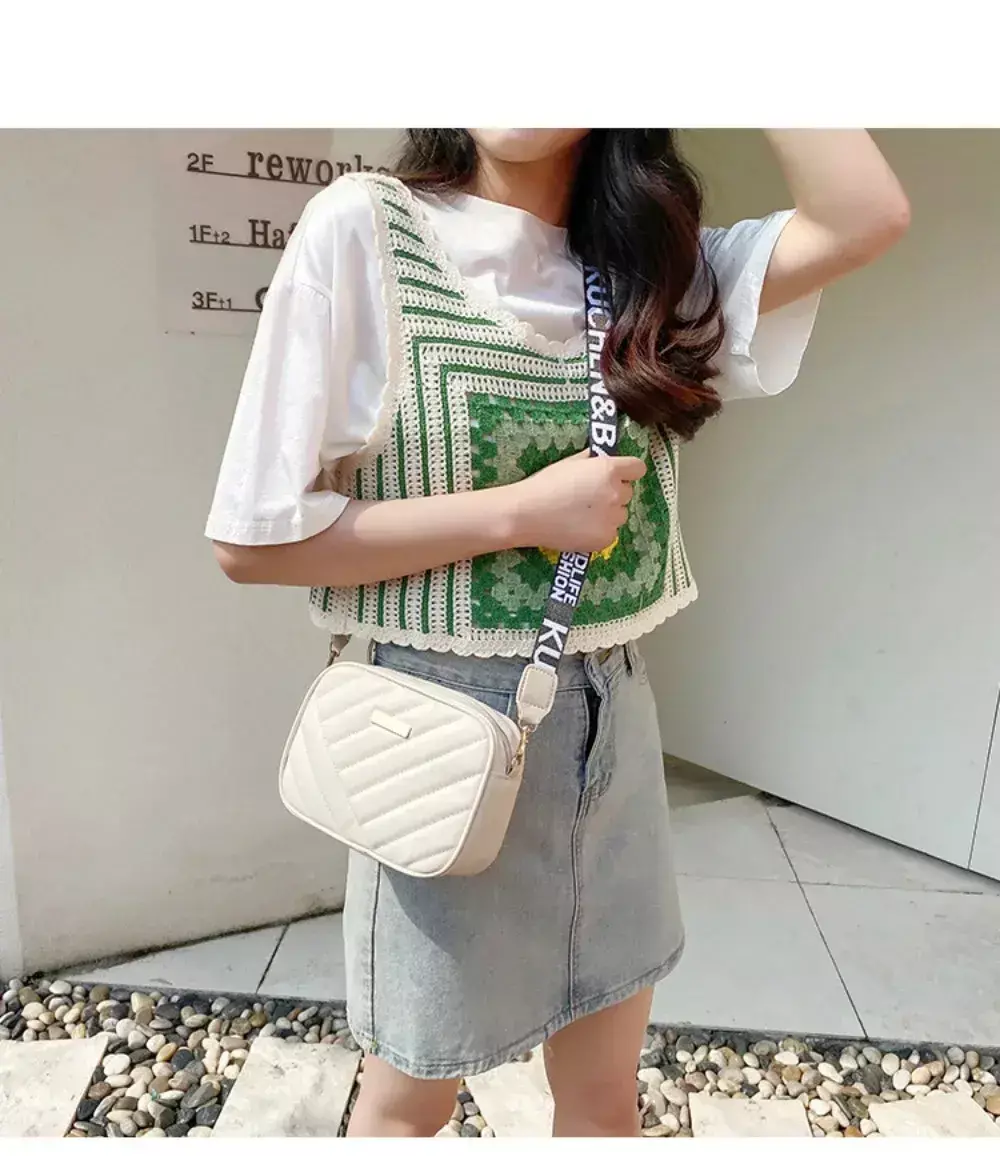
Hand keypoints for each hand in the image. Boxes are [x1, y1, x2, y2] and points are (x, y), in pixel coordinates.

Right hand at [508, 451, 646, 553]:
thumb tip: (603, 457)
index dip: (628, 472)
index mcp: (609, 470)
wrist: (527, 515)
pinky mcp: (606, 538)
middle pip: (628, 492)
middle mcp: (616, 493)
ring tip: (582, 515)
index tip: (618, 476)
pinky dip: (599, 531)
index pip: (638, 468)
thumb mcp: (569, 463)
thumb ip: (592, 460)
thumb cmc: (545, 485)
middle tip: (590, 497)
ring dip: (608, 514)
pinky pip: (611, 532)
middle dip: (614, 493)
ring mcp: (613, 518)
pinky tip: (579, 528)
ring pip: (620, 514)